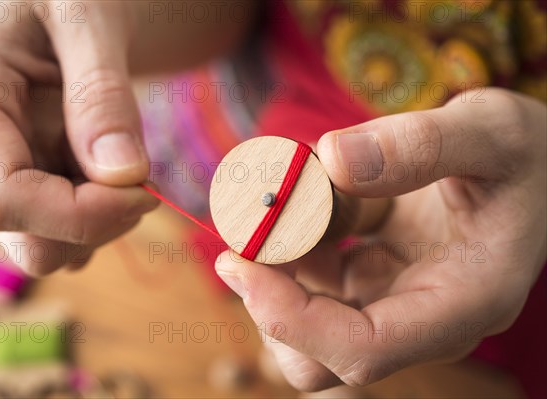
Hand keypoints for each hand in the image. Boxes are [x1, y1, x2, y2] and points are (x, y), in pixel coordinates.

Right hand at [0, 1, 252, 274]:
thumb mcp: (87, 14)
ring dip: (108, 224)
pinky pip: (70, 236)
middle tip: (145, 181)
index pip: (3, 197)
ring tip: (129, 163)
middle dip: (99, 226)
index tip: (143, 190)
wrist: (65, 3)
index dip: (78, 214)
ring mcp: (5, 175)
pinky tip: (117, 175)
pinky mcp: (35, 186)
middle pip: (29, 244)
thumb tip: (123, 175)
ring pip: (53, 249)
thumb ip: (101, 92)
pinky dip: (106, 220)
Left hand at [215, 88, 546, 390]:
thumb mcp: (491, 131)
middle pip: (319, 357)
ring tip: (280, 188)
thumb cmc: (525, 154)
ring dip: (275, 261)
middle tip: (247, 228)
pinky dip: (291, 239)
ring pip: (307, 319)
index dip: (289, 318)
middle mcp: (423, 318)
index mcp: (463, 303)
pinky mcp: (372, 276)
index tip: (237, 262)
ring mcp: (393, 300)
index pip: (362, 351)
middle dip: (269, 297)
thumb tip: (332, 160)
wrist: (532, 167)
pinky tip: (303, 191)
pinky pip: (313, 276)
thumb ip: (421, 145)